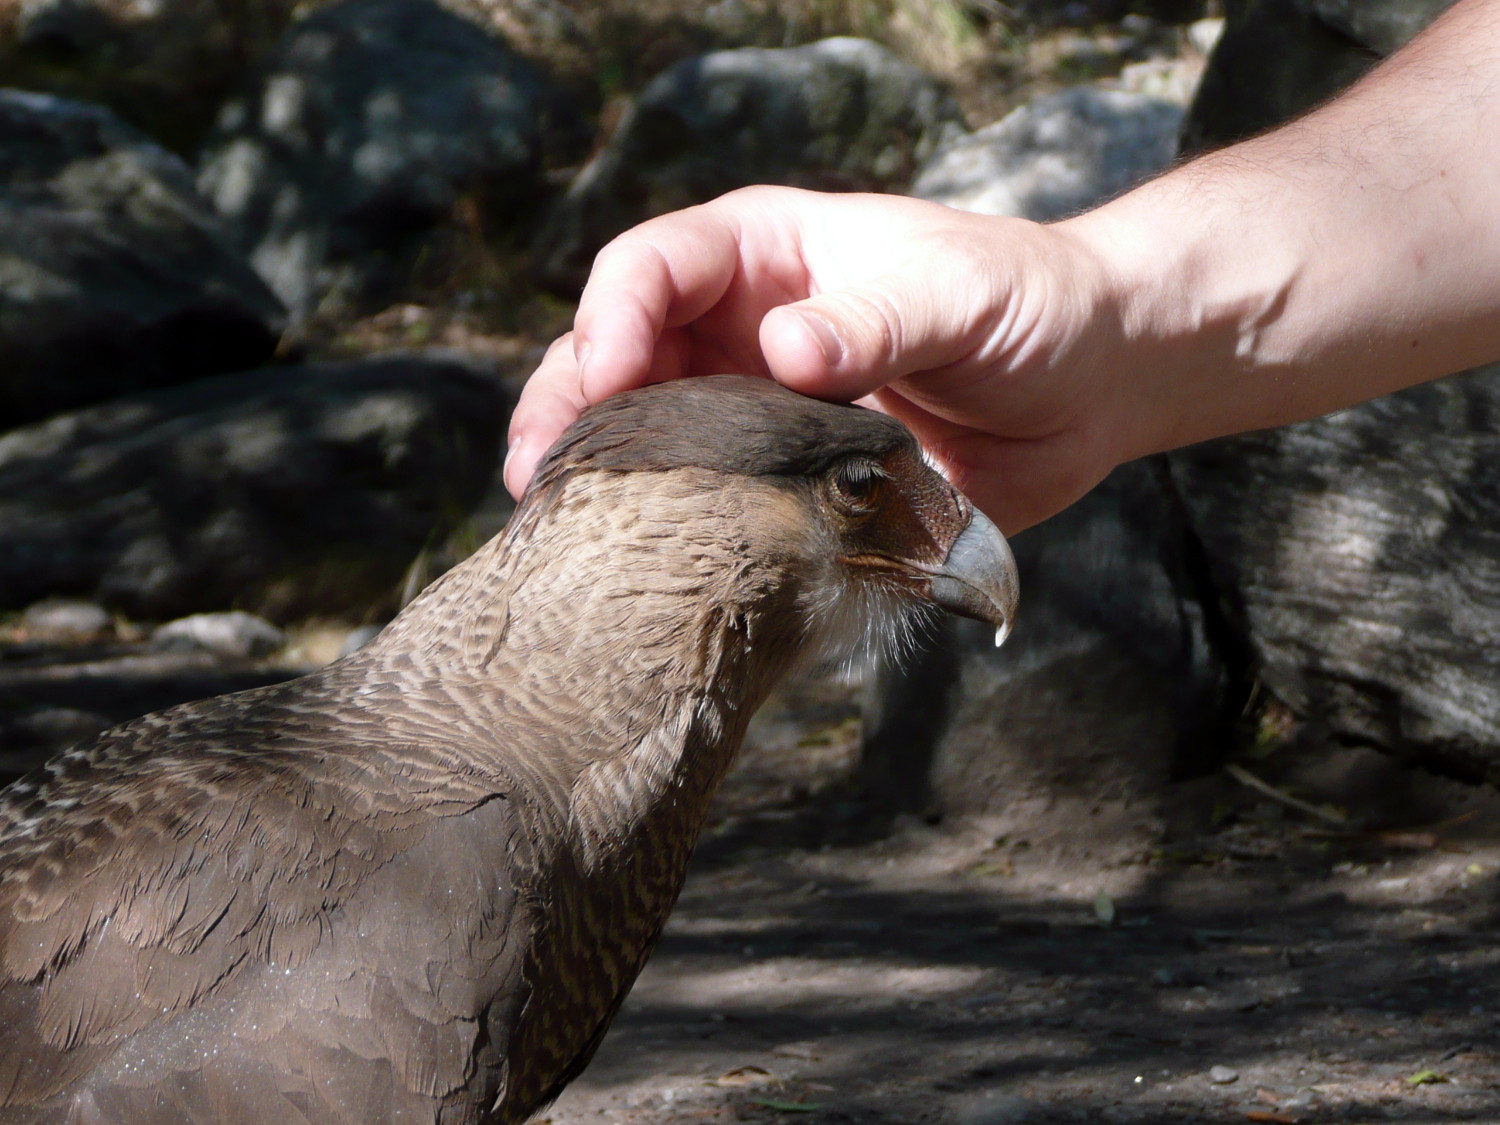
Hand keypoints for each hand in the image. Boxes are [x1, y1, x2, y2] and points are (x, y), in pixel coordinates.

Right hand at [505, 187, 1139, 532]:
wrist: (1092, 388)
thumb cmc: (1029, 305)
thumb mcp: (957, 293)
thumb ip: (875, 318)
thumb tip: (784, 350)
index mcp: (767, 253)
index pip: (652, 267)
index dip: (613, 318)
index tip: (608, 379)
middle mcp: (741, 326)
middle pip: (618, 354)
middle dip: (569, 406)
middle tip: (539, 476)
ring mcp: (755, 406)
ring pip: (646, 432)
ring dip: (601, 474)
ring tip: (560, 527)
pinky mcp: (783, 478)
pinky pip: (708, 499)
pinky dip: (670, 527)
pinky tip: (641, 564)